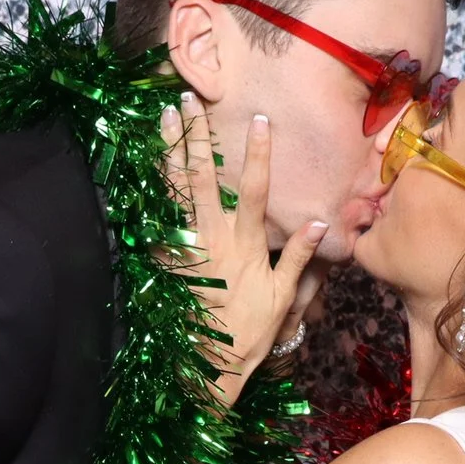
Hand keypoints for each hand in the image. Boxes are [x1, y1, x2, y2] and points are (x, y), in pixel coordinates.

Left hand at [164, 92, 326, 406]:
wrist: (210, 362)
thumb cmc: (251, 331)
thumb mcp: (283, 296)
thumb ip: (297, 256)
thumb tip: (321, 221)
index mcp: (246, 242)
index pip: (254, 189)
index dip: (257, 154)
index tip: (259, 120)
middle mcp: (214, 237)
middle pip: (203, 177)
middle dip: (197, 137)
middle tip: (187, 101)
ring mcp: (188, 245)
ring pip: (176, 190)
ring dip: (170, 151)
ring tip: (164, 119)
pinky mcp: (168, 258)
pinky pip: (156, 217)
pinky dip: (149, 190)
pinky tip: (143, 164)